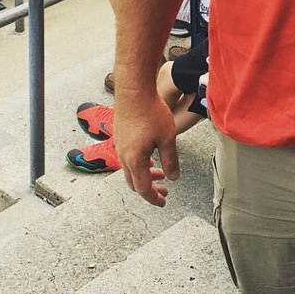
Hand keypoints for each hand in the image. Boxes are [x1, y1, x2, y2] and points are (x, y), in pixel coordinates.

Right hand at [115, 90, 180, 207]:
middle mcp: (124, 156)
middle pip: (135, 182)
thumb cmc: (150, 112)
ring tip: (161, 173)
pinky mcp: (120, 137)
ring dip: (145, 174)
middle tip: (164, 191)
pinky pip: (128, 158)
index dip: (154, 197)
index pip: (143, 188)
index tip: (163, 201)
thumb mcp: (167, 137)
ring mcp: (120, 146)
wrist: (133, 91)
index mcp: (135, 160)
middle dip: (150, 188)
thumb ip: (171, 159)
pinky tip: (150, 156)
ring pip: (131, 170)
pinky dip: (140, 163)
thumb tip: (174, 177)